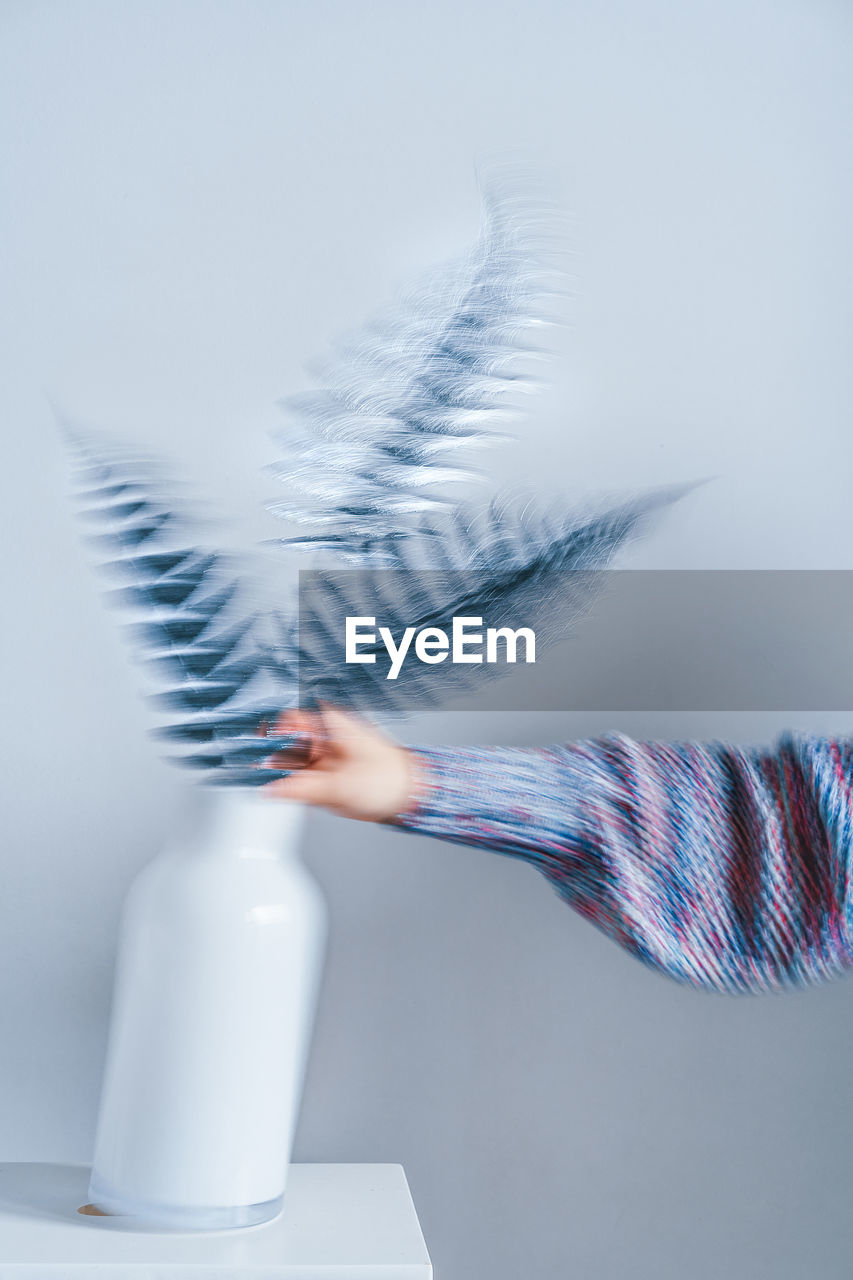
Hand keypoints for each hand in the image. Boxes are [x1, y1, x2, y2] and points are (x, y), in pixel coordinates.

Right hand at [262, 704, 419, 822]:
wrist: (412, 794)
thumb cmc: (389, 779)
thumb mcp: (340, 786)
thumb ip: (301, 788)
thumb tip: (270, 789)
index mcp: (330, 725)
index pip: (290, 718)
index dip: (273, 731)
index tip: (260, 748)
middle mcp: (326, 738)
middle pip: (287, 741)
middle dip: (276, 758)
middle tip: (265, 773)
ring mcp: (327, 757)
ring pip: (293, 762)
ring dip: (285, 776)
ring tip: (279, 788)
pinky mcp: (329, 775)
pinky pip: (303, 778)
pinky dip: (296, 787)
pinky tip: (295, 797)